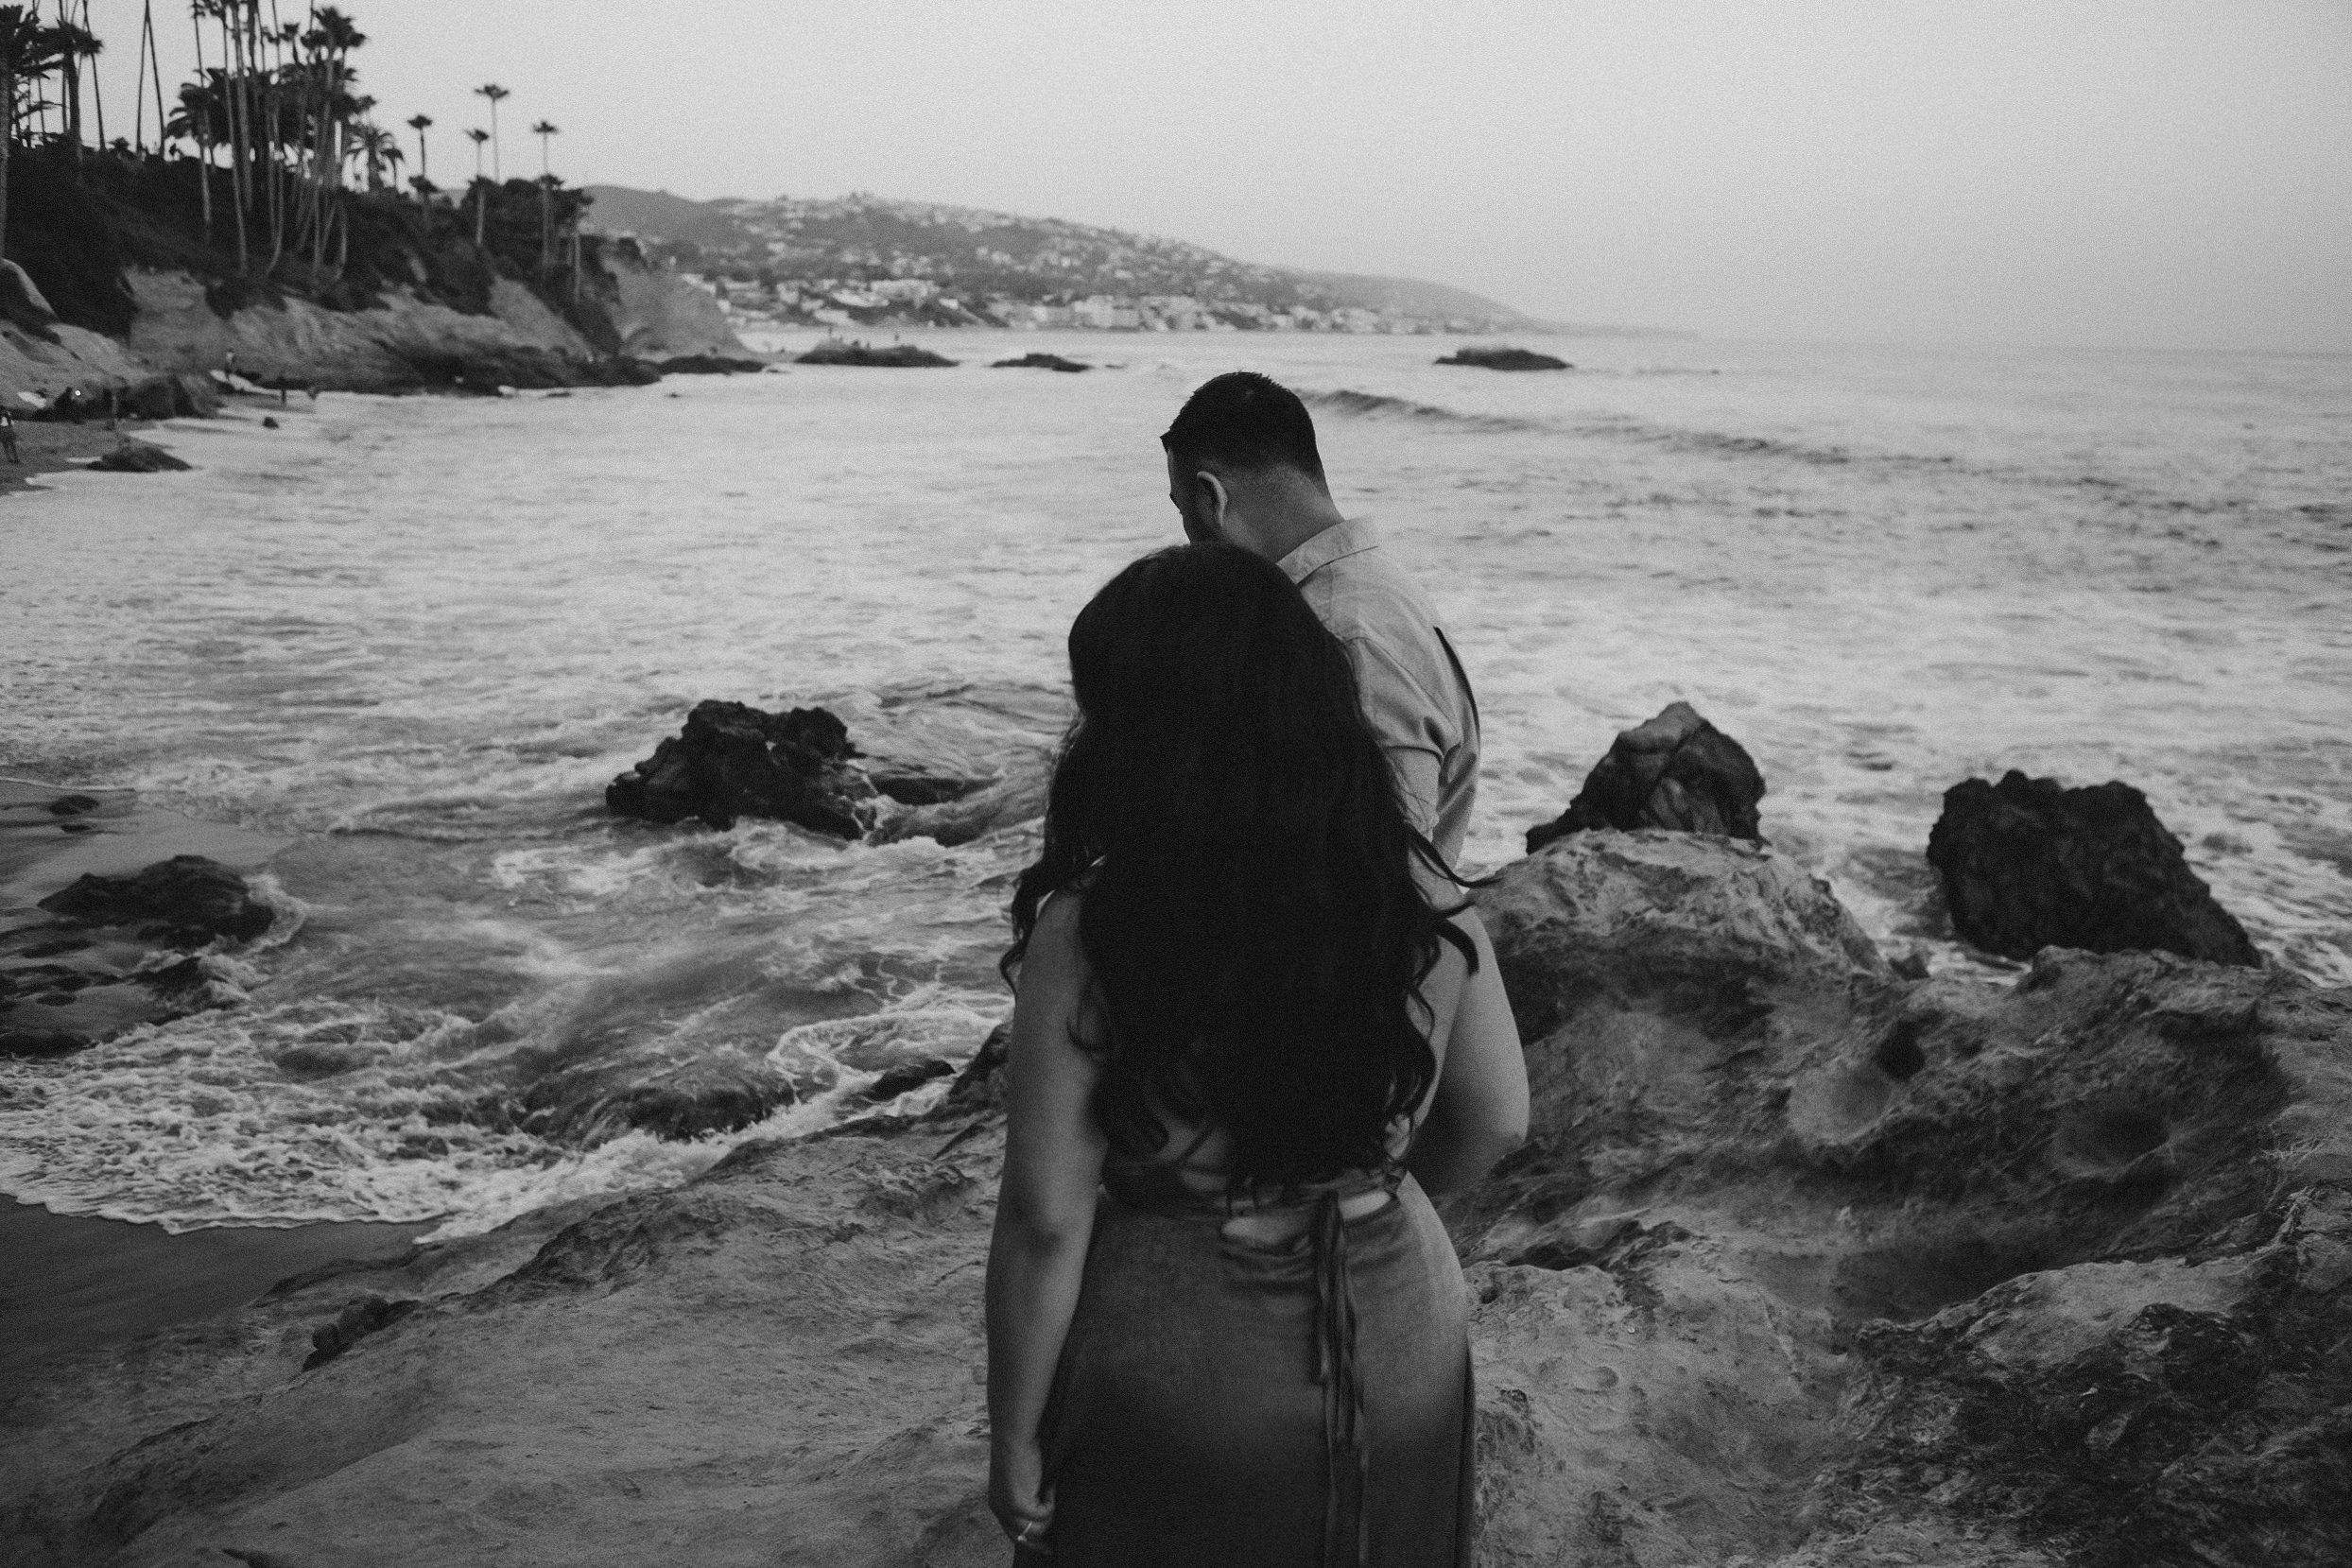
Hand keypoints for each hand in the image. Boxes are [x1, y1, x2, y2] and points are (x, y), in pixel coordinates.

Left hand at [989, 1437, 1054, 1556]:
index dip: (1030, 1542)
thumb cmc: (1023, 1449)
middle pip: (1023, 1538)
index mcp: (997, 1504)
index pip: (1013, 1533)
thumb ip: (1029, 1496)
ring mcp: (1007, 1509)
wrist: (1016, 1434)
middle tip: (1054, 1547)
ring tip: (1051, 1491)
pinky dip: (1051, 1500)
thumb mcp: (1023, 1478)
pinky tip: (1049, 1484)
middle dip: (1040, 1543)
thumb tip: (1045, 1513)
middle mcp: (999, 1510)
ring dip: (1049, 1514)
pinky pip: (1045, 1515)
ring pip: (1037, 1530)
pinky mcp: (1018, 1505)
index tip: (1046, 1547)